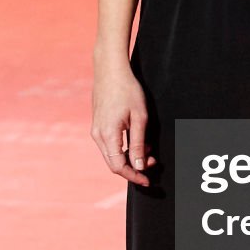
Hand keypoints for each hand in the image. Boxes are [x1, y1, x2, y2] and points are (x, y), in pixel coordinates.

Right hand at [91, 61, 155, 184]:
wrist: (110, 69)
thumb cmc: (127, 90)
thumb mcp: (139, 117)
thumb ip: (139, 144)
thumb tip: (140, 166)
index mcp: (108, 135)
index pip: (119, 167)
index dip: (134, 176)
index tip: (147, 180)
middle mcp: (98, 135)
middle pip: (114, 163)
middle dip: (134, 167)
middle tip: (154, 163)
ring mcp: (96, 130)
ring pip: (112, 154)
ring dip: (130, 156)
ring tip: (149, 148)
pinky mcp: (98, 124)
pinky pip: (110, 144)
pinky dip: (124, 147)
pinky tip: (138, 138)